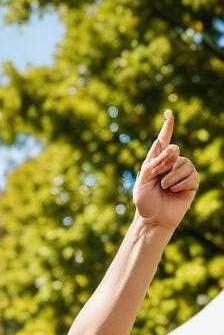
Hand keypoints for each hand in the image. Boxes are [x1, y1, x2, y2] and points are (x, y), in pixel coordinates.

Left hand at [133, 111, 198, 231]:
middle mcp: (171, 164)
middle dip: (165, 162)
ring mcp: (182, 172)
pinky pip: (191, 175)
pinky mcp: (191, 182)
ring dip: (171, 177)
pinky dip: (180, 184)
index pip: (163, 142)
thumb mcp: (142, 181)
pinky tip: (174, 192)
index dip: (167, 128)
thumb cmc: (144, 202)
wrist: (152, 219)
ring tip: (165, 188)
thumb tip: (166, 146)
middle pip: (174, 150)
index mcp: (156, 162)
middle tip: (157, 176)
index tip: (169, 114)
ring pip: (184, 163)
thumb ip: (152, 163)